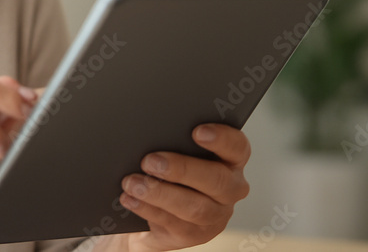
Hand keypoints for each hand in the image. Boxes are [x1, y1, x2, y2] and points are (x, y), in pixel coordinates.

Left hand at [116, 124, 250, 250]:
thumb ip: (173, 143)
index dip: (222, 139)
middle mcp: (230, 189)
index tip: (197, 132)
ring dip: (160, 193)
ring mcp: (216, 215)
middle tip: (150, 162)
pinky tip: (131, 199)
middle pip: (216, 180)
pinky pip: (174, 223)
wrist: (156, 212)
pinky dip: (148, 209)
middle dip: (181, 169)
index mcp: (230, 161)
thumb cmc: (170, 173)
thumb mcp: (175, 153)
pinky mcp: (196, 235)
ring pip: (195, 207)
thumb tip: (150, 134)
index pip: (237, 147)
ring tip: (133, 183)